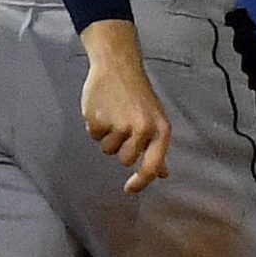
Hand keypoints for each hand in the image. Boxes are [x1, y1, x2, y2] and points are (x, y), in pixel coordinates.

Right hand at [81, 21, 170, 192]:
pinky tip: (102, 108)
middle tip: (122, 127)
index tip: (130, 189)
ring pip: (107, 149)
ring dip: (106, 136)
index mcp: (160, 130)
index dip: (141, 181)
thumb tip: (162, 174)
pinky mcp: (98, 119)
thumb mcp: (156, 119)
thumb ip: (157, 148)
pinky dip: (94, 125)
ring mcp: (119, 124)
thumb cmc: (138, 95)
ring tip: (112, 114)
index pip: (151, 165)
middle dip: (120, 148)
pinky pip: (93, 135)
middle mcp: (141, 129)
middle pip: (124, 159)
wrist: (118, 67)